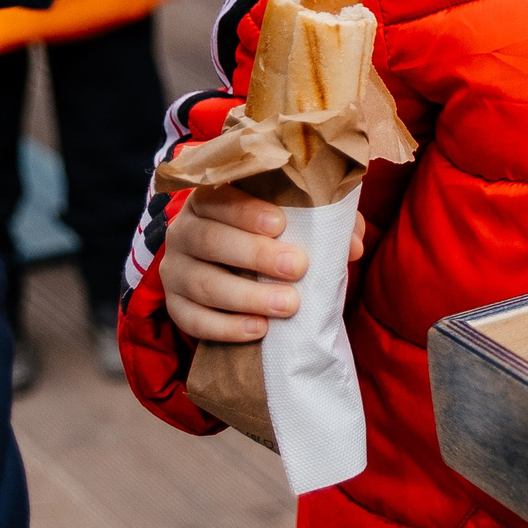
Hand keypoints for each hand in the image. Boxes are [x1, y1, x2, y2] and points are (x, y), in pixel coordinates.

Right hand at [159, 183, 369, 342]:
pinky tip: (259, 330)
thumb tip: (353, 245)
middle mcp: (184, 231)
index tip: (280, 224)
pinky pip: (192, 320)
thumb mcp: (297, 221)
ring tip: (288, 305)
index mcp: (210, 199)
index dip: (245, 210)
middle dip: (254, 254)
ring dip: (247, 296)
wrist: (236, 271)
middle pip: (208, 239)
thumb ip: (327, 223)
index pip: (218, 197)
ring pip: (202, 283)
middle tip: (298, 267)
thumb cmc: (271, 237)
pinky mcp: (175, 307)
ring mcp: (175, 270)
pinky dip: (226, 327)